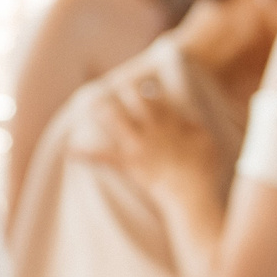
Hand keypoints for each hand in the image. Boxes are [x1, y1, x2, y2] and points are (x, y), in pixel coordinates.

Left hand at [85, 81, 220, 199]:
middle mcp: (150, 129)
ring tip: (90, 102)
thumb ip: (191, 122)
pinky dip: (86, 155)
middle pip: (132, 102)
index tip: (141, 85)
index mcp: (170, 122)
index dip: (145, 90)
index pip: (154, 99)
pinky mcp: (127, 164)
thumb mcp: (205, 139)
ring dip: (101, 110)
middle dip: (123, 91)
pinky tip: (70, 151)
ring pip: (114, 121)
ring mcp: (136, 146)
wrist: (191, 192)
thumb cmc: (204, 167)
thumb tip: (182, 111)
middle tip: (113, 83)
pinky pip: (103, 158)